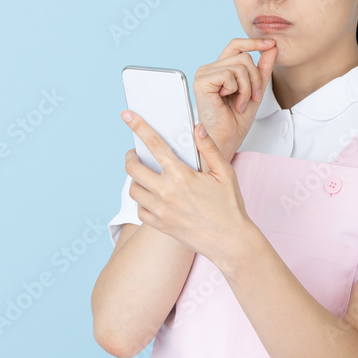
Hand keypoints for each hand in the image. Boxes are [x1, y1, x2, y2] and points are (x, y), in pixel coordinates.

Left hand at [121, 109, 250, 263]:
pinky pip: (139, 209)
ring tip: (147, 176)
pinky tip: (154, 197)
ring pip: (133, 189)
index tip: (127, 116)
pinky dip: (143, 201)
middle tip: (136, 154)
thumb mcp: (224, 172)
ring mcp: (160, 211)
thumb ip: (208, 148)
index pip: (154, 144)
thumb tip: (196, 128)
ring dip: (136, 180)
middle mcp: (166, 192)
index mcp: (181, 175)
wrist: (230, 241)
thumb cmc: (229, 207)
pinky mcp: (159, 225)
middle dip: (131, 157)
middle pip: (133, 168)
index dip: (139, 126)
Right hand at [193, 38, 277, 161]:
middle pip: (243, 56)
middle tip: (254, 97)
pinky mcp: (202, 82)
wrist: (226, 139)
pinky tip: (233, 102)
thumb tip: (272, 47)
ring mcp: (203, 74)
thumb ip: (262, 68)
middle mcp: (209, 69)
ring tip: (242, 102)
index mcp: (218, 69)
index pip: (236, 45)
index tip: (271, 44)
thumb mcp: (255, 89)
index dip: (254, 42)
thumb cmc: (235, 120)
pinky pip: (230, 75)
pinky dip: (239, 90)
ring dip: (248, 87)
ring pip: (240, 65)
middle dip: (256, 78)